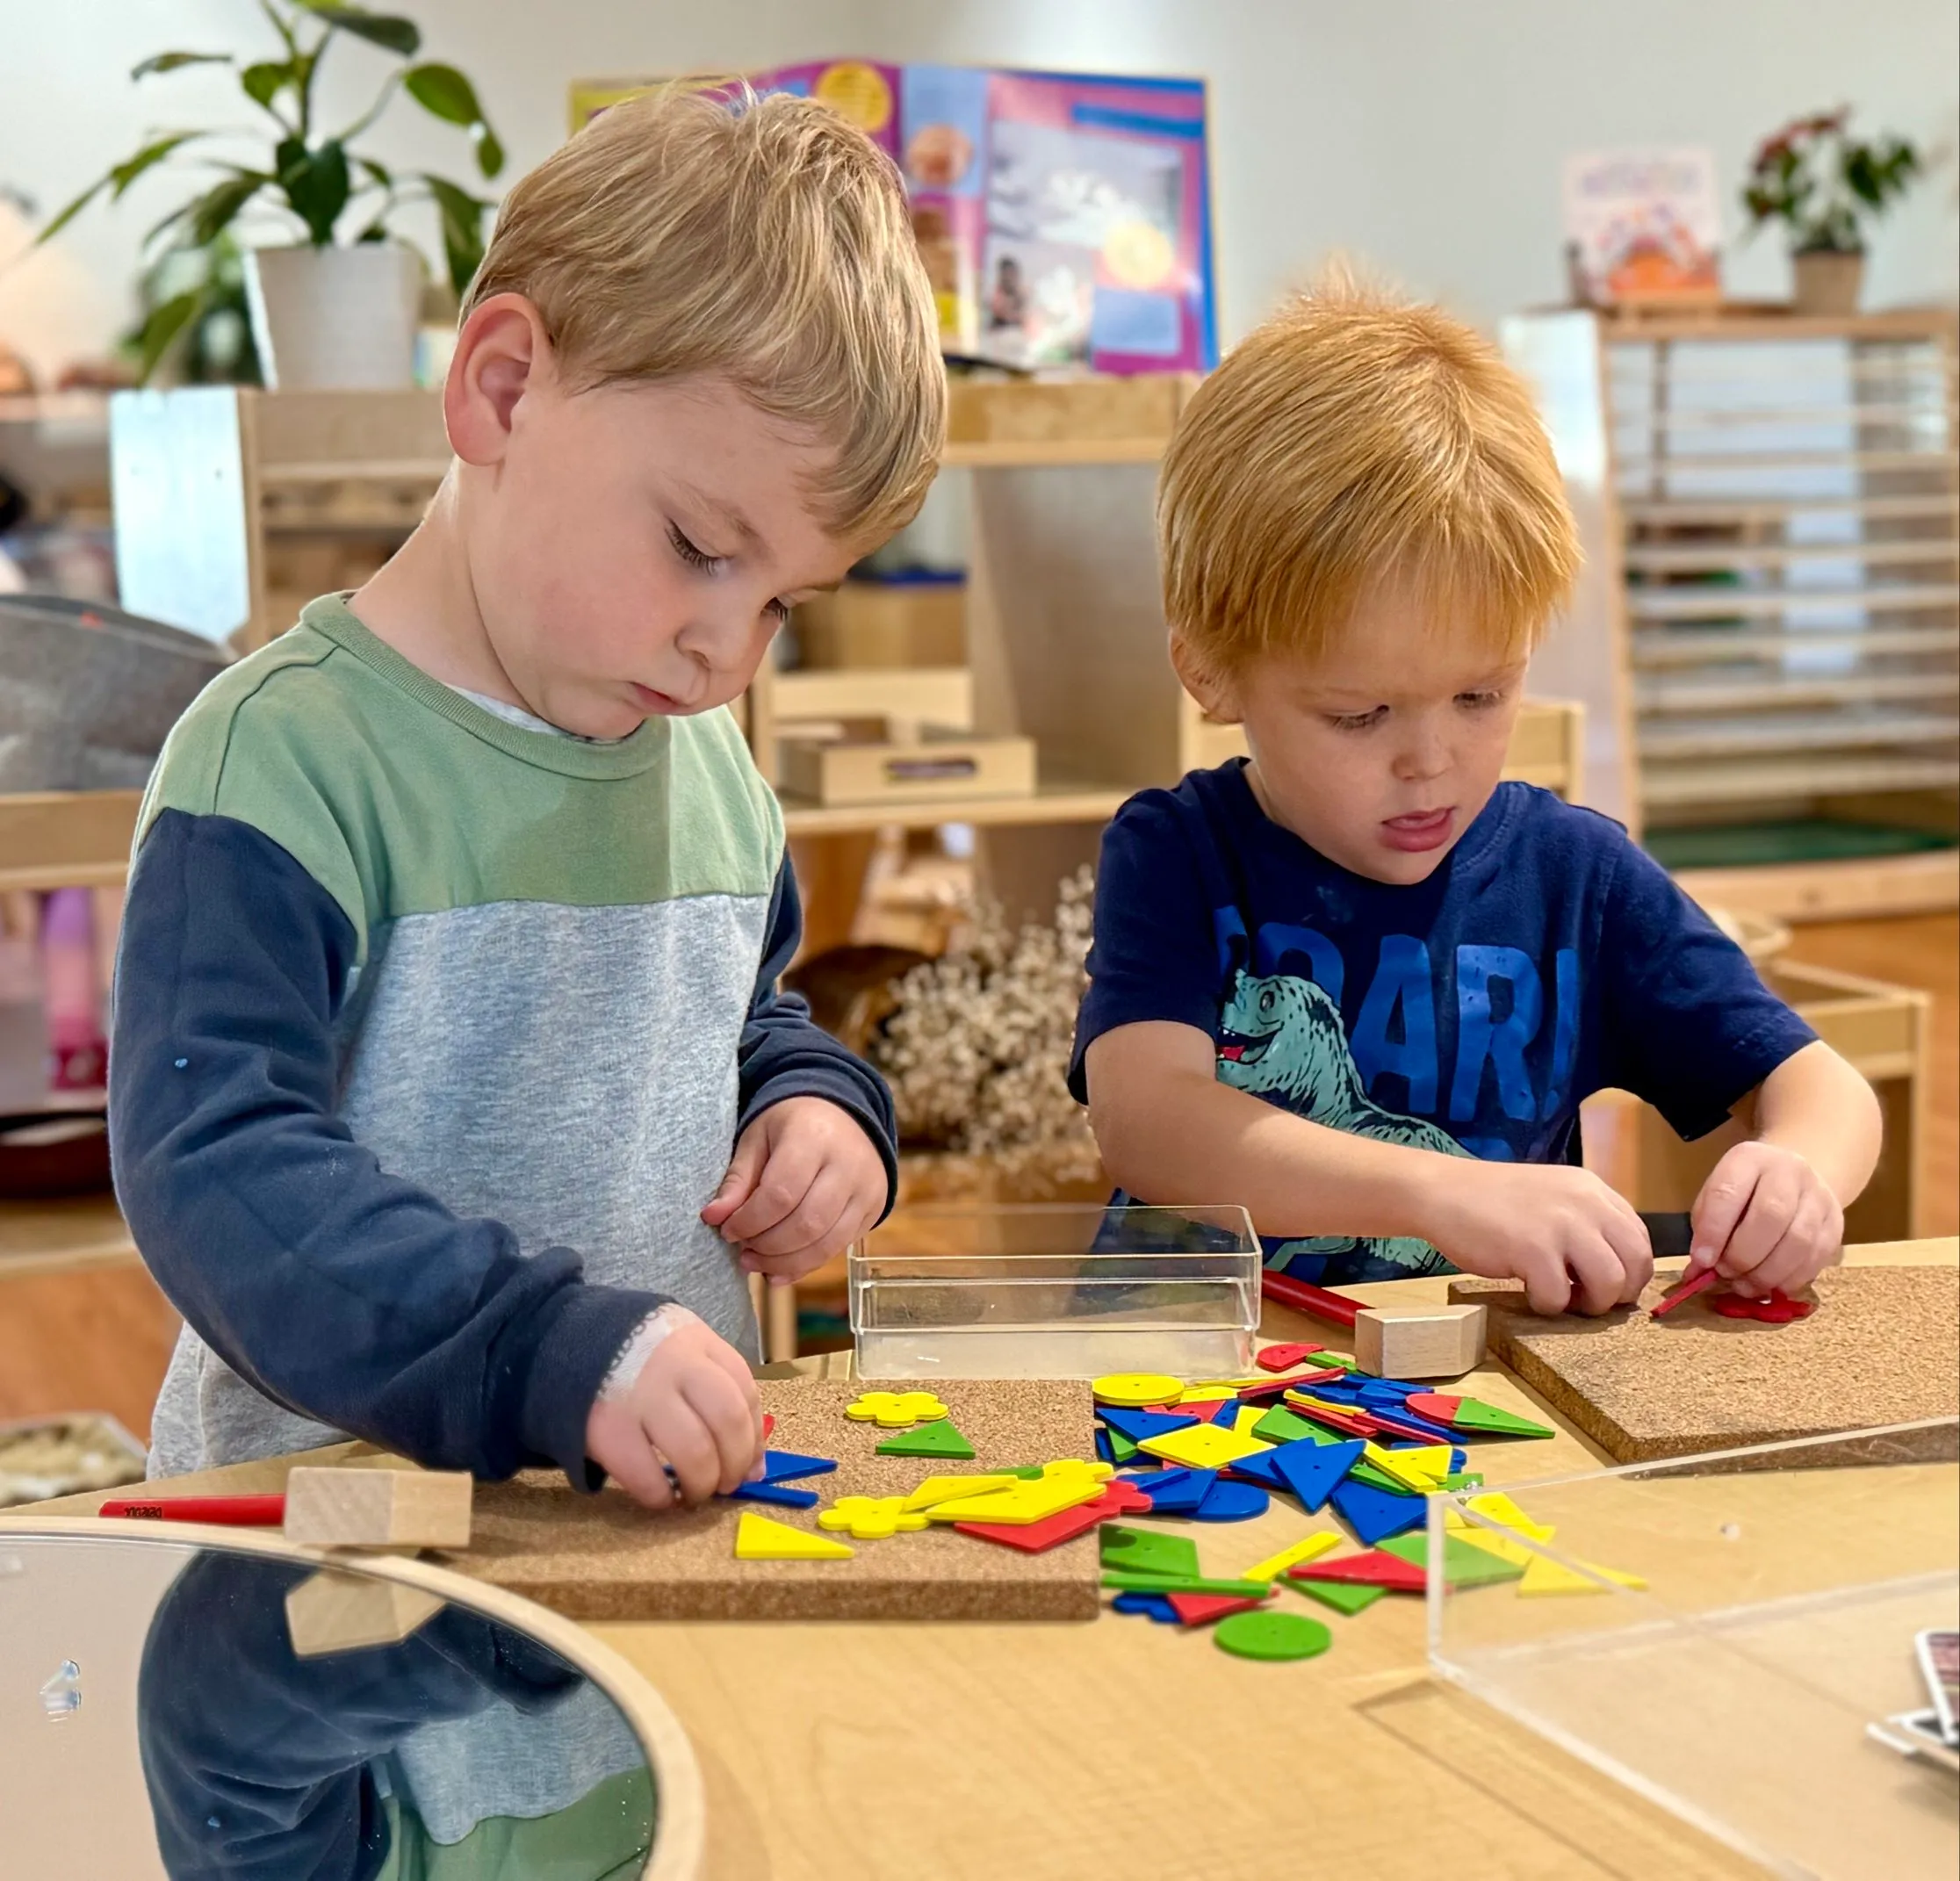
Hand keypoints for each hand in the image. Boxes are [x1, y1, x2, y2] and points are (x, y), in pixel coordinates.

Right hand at [584, 1305, 762, 1509]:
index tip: (750, 1466)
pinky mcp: (606, 1428)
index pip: (746, 1392)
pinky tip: (662, 1497)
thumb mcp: (685, 1355)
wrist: (565, 1342)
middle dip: (735, 1463)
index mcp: (699, 1343)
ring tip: (695, 1493)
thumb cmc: (638, 1357)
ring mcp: (640, 1395)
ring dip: (703, 1485)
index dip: (754, 1438)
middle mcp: (674, 1365)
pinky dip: (661, 1496)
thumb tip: (756, 1468)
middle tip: (726, 1484)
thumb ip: (722, 1396)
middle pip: (728, 1421)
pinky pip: (646, 1476)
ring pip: (694, 1451)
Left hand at [701, 1097, 887, 1287]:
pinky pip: (838, 1248)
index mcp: (813, 1136)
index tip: (727, 1229)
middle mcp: (848, 1164)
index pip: (781, 1193)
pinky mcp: (874, 1209)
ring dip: (784, 1262)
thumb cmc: (792, 1125)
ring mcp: (867, 1189)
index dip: (750, 1220)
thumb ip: (737, 1179)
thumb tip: (713, 1218)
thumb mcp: (757, 1139)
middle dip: (767, 1246)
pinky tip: (778, 1268)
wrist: (843, 1114)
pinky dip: (805, 1265)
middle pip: (806, 1223)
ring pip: (825, 1243)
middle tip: (742, 1250)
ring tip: (755, 1261)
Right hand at [1426, 1160, 1652, 1315]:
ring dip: (1590, 1304)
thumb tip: (1615, 1270)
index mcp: (1593, 1190)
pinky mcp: (1533, 1250)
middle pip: (1636, 1263)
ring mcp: (1561, 1226)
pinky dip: (1546, 1305)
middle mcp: (1585, 1203)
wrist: (1441, 1192)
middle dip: (1618, 1294)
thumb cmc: (1493, 1201)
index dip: (1630, 1272)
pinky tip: (1527, 1291)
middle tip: (1589, 1300)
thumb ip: (1585, 1221)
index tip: (1607, 1286)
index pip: (1639, 1239)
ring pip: (1610, 1283)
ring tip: (1562, 1299)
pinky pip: (1559, 1297)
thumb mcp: (1552, 1197)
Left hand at [1690, 1140, 1842, 1297]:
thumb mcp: (1717, 1196)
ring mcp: (1819, 1197)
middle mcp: (1789, 1171)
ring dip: (1768, 1273)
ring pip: (1799, 1241)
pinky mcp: (1836, 1224)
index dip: (1714, 1231)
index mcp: (1749, 1159)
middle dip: (1744, 1254)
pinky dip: (1790, 1280)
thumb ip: (1706, 1229)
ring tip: (1745, 1286)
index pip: (1729, 1193)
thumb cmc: (1745, 1191)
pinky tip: (1771, 1286)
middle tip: (1726, 1273)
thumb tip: (1698, 1272)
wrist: (1795, 1176)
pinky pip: (1817, 1258)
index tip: (1702, 1260)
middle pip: (1771, 1215)